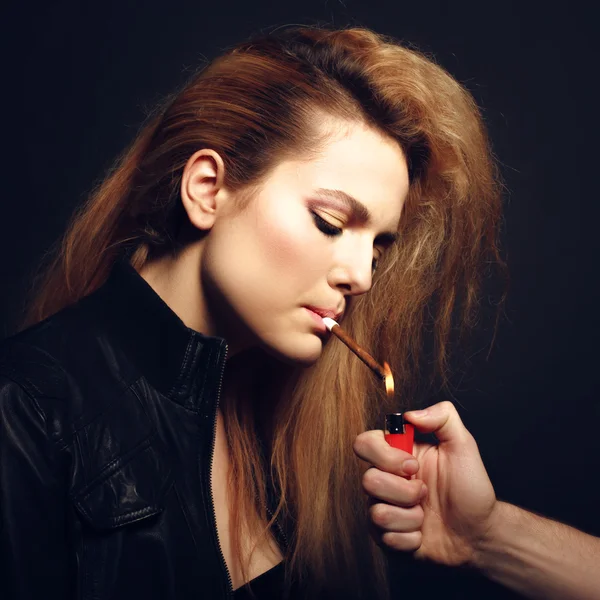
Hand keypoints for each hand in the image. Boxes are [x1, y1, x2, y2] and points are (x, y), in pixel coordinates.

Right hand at [353, 401, 497, 566]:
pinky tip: (423, 533)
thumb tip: (410, 415)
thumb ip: (443, 417)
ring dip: (410, 517)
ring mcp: (384, 507)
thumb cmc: (471, 489)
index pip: (364, 443)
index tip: (413, 465)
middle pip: (367, 481)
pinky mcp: (387, 536)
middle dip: (404, 492)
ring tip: (426, 514)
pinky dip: (411, 538)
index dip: (384, 456)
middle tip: (425, 492)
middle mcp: (386, 479)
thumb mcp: (463, 446)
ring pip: (377, 513)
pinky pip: (385, 538)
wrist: (480, 534)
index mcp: (397, 454)